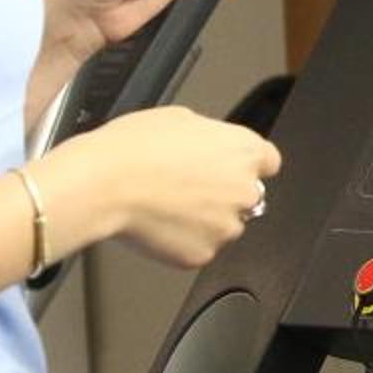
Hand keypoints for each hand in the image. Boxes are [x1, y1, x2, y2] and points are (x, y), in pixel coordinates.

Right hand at [42, 106, 280, 270]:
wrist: (104, 184)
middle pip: (246, 196)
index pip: (268, 162)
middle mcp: (244, 190)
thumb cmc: (134, 148)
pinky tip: (160, 223)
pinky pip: (200, 249)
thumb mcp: (179, 119)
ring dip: (205, 220)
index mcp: (244, 151)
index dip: (246, 164)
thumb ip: (209, 137)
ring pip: (224, 226)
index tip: (230, 167)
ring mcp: (226, 226)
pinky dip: (184, 242)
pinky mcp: (203, 254)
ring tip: (167, 205)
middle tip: (187, 187)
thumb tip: (206, 146)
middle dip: (223, 193)